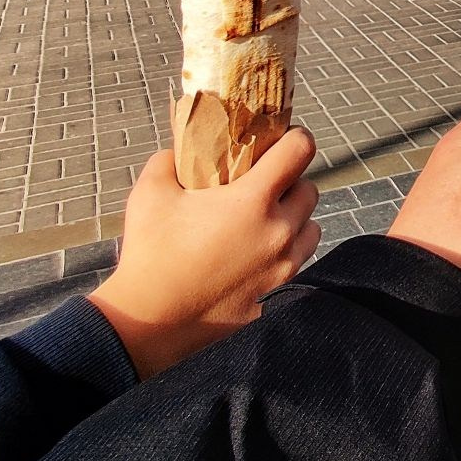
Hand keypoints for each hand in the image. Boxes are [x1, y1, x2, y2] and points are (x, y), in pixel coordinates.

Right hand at [88, 128, 319, 377]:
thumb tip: (181, 149)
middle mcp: (279, 231)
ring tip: (264, 223)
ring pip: (311, 228)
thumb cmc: (149, 254)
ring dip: (295, 219)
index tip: (280, 140)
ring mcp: (284, 266)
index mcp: (253, 200)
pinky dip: (286, 253)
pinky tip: (257, 255)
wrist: (150, 323)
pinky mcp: (279, 294)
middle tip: (263, 185)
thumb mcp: (150, 193)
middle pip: (310, 190)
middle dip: (291, 181)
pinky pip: (298, 264)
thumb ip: (169, 160)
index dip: (294, 137)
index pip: (301, 149)